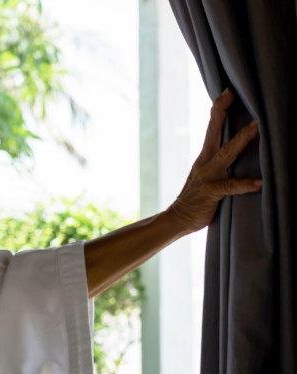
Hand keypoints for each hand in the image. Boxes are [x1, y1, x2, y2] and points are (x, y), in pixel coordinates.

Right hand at [168, 88, 261, 233]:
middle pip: (214, 133)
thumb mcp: (208, 174)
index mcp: (205, 156)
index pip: (212, 128)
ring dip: (241, 140)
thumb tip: (242, 149)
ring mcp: (207, 176)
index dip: (218, 110)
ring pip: (226, 154)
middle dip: (222, 113)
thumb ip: (222, 162)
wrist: (178, 218)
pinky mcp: (210, 192)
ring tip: (257, 128)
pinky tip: (259, 182)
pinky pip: (229, 187)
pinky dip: (244, 184)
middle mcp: (205, 162)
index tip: (227, 92)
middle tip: (231, 94)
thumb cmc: (198, 197)